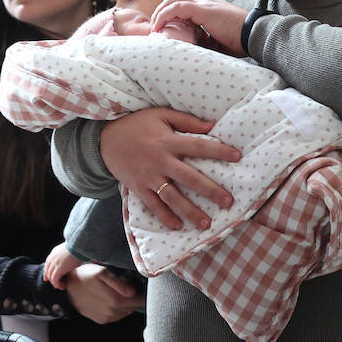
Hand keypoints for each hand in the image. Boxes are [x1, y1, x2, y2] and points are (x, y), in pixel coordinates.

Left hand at [43, 242, 79, 288]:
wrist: (78, 246)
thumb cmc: (77, 248)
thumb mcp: (68, 250)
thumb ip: (66, 255)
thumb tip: (72, 260)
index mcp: (54, 252)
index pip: (47, 265)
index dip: (46, 273)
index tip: (47, 279)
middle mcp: (52, 258)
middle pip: (47, 272)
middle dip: (50, 279)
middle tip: (56, 285)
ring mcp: (54, 264)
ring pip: (50, 277)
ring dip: (55, 283)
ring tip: (61, 286)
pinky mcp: (58, 270)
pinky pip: (55, 280)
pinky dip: (58, 285)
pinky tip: (63, 286)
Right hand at [64, 264, 143, 323]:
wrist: (67, 287)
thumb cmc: (85, 276)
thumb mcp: (102, 273)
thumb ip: (119, 283)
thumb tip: (133, 292)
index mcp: (116, 301)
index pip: (140, 301)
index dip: (142, 294)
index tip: (141, 287)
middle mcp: (112, 312)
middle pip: (133, 307)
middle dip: (134, 298)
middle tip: (128, 287)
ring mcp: (106, 318)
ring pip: (126, 312)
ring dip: (126, 304)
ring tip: (119, 292)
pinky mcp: (101, 320)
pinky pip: (116, 316)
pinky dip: (118, 309)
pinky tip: (111, 299)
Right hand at [101, 108, 239, 229]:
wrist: (103, 139)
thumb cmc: (136, 125)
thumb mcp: (160, 115)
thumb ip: (186, 120)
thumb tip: (212, 125)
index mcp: (168, 142)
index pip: (198, 146)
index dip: (218, 151)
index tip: (237, 157)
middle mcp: (160, 161)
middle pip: (189, 178)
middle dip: (210, 191)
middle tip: (228, 202)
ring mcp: (148, 177)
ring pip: (172, 197)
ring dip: (190, 211)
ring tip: (206, 223)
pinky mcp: (138, 188)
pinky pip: (153, 205)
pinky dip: (164, 217)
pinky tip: (178, 226)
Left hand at [150, 0, 249, 55]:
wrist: (255, 34)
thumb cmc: (241, 41)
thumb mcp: (217, 42)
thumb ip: (203, 41)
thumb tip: (188, 49)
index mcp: (208, 8)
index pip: (183, 5)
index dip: (169, 15)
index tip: (162, 30)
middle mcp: (205, 2)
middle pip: (175, 0)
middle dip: (161, 12)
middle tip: (155, 28)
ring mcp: (204, 4)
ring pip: (173, 1)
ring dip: (160, 13)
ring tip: (154, 28)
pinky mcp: (203, 9)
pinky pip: (177, 7)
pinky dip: (164, 15)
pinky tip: (159, 26)